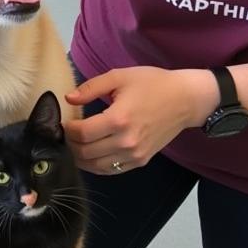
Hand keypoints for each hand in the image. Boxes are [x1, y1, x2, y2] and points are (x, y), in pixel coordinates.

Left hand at [64, 67, 216, 172]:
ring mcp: (134, 155)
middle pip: (86, 152)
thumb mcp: (119, 77)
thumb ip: (91, 88)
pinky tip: (90, 154)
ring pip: (96, 166)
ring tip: (73, 145)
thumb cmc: (152, 84)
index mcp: (118, 119)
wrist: (185, 100)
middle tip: (64, 134)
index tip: (61, 122)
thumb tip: (68, 99)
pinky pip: (111, 170)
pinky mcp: (141, 161)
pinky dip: (96, 165)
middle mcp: (126, 142)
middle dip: (70, 144)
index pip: (82, 133)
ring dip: (80, 158)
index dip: (66, 129)